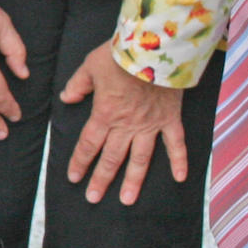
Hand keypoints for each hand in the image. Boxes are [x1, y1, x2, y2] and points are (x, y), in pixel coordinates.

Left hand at [61, 40, 186, 204]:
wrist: (154, 47)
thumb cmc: (121, 55)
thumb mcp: (90, 65)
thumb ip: (78, 84)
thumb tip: (67, 97)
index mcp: (105, 114)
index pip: (88, 144)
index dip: (80, 162)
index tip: (74, 178)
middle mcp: (126, 125)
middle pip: (111, 158)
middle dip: (101, 179)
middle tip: (93, 198)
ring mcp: (150, 125)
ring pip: (140, 159)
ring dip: (133, 181)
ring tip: (127, 200)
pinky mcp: (169, 119)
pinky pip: (176, 143)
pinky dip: (180, 161)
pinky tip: (180, 178)